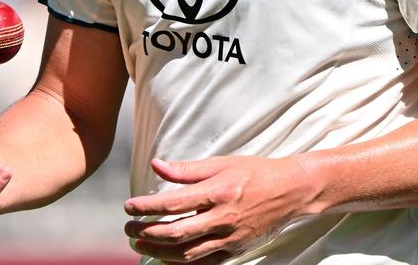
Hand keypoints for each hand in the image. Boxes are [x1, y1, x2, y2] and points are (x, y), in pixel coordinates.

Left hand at [124, 155, 306, 263]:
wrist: (289, 191)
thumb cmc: (253, 172)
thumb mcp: (221, 163)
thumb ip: (187, 169)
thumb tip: (157, 165)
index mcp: (217, 192)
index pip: (173, 204)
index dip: (147, 207)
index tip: (129, 206)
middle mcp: (222, 218)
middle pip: (176, 232)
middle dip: (146, 232)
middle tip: (128, 229)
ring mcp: (229, 238)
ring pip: (187, 253)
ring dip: (158, 250)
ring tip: (139, 244)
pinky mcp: (235, 251)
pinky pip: (203, 263)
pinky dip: (181, 263)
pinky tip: (165, 258)